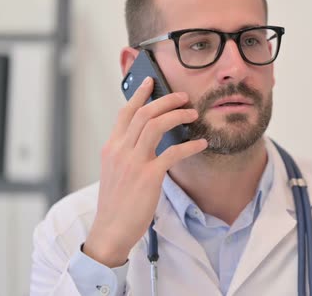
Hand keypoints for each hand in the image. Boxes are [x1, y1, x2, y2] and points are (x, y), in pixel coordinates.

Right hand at [83, 77, 206, 266]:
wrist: (110, 230)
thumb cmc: (116, 203)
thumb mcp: (115, 172)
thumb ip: (127, 153)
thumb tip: (146, 139)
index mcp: (111, 148)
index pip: (125, 113)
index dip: (139, 94)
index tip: (150, 81)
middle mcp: (120, 150)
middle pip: (144, 113)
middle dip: (166, 100)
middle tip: (184, 97)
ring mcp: (133, 162)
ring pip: (156, 124)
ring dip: (178, 115)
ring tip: (193, 114)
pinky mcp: (149, 176)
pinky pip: (173, 152)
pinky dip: (190, 145)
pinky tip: (201, 144)